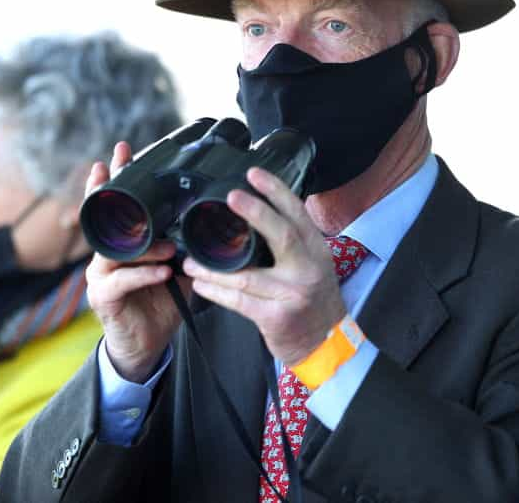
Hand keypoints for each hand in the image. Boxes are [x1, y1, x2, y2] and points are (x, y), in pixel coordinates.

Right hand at [84, 142, 191, 382]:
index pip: (120, 205)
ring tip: (167, 245)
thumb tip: (218, 224)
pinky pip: (122, 281)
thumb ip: (188, 246)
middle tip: (114, 166)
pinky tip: (163, 271)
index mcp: (127, 243)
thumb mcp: (180, 268)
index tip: (123, 151)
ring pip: (116, 250)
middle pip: (105, 217)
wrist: (146, 345)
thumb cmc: (161, 303)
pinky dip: (145, 274)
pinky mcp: (103, 297)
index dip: (118, 178)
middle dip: (109, 191)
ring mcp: (101, 275)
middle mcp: (108, 254)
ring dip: (144, 245)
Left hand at [183, 167, 346, 366]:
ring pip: (247, 274)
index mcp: (316, 250)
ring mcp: (293, 293)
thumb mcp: (314, 265)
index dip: (276, 191)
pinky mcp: (276, 317)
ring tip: (192, 259)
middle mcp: (308, 269)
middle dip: (255, 212)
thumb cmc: (313, 301)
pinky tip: (201, 284)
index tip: (254, 174)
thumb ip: (293, 243)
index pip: (297, 214)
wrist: (326, 344)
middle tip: (232, 197)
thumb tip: (258, 213)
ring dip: (214, 267)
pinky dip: (216, 291)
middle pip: (280, 234)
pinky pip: (239, 301)